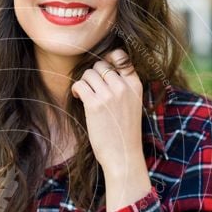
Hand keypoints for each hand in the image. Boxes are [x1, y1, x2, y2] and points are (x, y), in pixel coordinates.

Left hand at [71, 48, 144, 174]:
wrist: (123, 154)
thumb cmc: (125, 131)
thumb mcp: (132, 104)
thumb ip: (123, 86)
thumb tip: (102, 69)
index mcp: (135, 85)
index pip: (121, 57)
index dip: (107, 59)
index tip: (101, 72)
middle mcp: (123, 87)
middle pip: (101, 65)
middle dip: (92, 74)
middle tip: (91, 88)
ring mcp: (109, 95)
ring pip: (89, 73)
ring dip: (83, 82)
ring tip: (85, 94)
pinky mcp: (95, 104)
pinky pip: (80, 84)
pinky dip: (76, 89)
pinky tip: (78, 97)